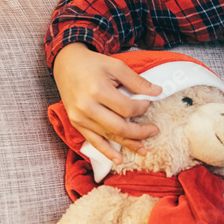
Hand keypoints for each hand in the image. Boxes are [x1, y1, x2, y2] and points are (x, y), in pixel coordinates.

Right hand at [52, 43, 161, 163]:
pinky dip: (107, 152)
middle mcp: (87, 107)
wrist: (66, 64)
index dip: (142, 108)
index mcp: (97, 90)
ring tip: (144, 149)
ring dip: (128, 144)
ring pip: (108, 136)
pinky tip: (119, 159)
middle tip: (154, 131)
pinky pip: (94, 141)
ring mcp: (79, 118)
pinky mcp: (76, 123)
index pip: (127, 108)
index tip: (148, 103)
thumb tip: (157, 92)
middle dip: (139, 132)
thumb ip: (137, 81)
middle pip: (119, 127)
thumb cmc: (93, 64)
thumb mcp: (116, 66)